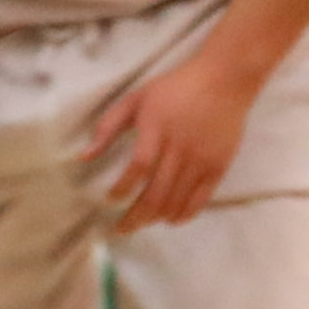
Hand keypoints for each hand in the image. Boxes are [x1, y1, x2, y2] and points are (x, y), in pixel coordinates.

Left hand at [86, 47, 262, 229]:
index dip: (122, 188)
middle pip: (157, 192)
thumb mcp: (137, 98)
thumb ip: (108, 127)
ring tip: (143, 223)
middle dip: (136, 216)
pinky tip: (172, 220)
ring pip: (177, 199)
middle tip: (122, 229)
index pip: (139, 166)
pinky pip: (201, 198)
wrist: (225, 80)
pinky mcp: (219, 165)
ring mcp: (202, 158)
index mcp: (157, 127)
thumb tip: (83, 157)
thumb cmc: (176, 88)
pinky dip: (185, 214)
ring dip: (157, 217)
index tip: (110, 199)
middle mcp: (180, 146)